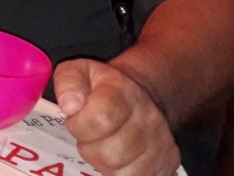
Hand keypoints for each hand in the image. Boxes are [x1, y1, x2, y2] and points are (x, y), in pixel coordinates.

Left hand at [54, 58, 179, 174]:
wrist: (140, 94)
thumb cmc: (104, 87)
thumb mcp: (78, 70)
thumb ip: (68, 82)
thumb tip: (69, 105)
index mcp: (123, 92)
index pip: (101, 118)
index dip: (79, 125)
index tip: (76, 119)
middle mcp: (148, 117)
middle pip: (109, 153)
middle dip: (88, 146)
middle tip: (89, 133)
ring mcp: (161, 142)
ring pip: (121, 171)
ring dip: (103, 161)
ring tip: (103, 142)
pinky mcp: (168, 162)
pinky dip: (120, 172)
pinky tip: (118, 155)